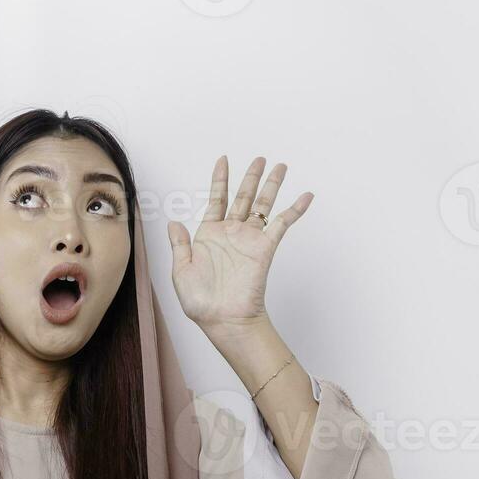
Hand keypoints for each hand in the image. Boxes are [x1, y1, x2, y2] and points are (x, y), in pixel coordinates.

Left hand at [167, 155, 312, 332]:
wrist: (222, 319)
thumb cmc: (201, 301)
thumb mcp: (181, 271)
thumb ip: (179, 245)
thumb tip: (174, 223)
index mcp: (210, 235)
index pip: (217, 199)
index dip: (220, 179)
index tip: (224, 160)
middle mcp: (232, 234)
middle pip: (244, 197)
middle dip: (252, 177)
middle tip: (260, 158)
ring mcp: (249, 240)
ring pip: (263, 205)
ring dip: (272, 185)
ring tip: (281, 167)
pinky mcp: (265, 249)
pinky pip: (282, 224)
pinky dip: (294, 210)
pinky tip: (305, 196)